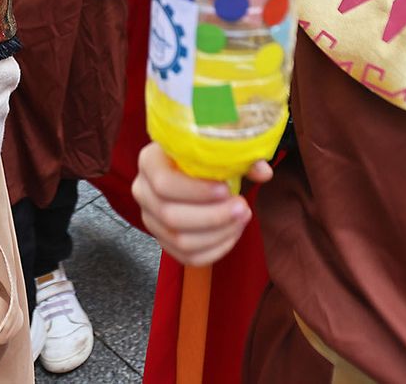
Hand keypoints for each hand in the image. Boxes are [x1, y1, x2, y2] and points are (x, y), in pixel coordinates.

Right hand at [132, 142, 271, 265]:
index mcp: (150, 161)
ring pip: (180, 240)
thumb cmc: (203, 154)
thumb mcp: (217, 148)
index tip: (226, 189)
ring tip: (242, 218)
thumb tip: (263, 172)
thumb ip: (240, 157)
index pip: (163, 183)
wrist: (192, 168)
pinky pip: (187, 257)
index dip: (196, 191)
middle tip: (243, 207)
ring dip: (217, 234)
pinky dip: (215, 250)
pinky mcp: (163, 240)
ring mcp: (150, 219)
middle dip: (213, 217)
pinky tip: (233, 233)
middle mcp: (142, 191)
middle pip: (171, 216)